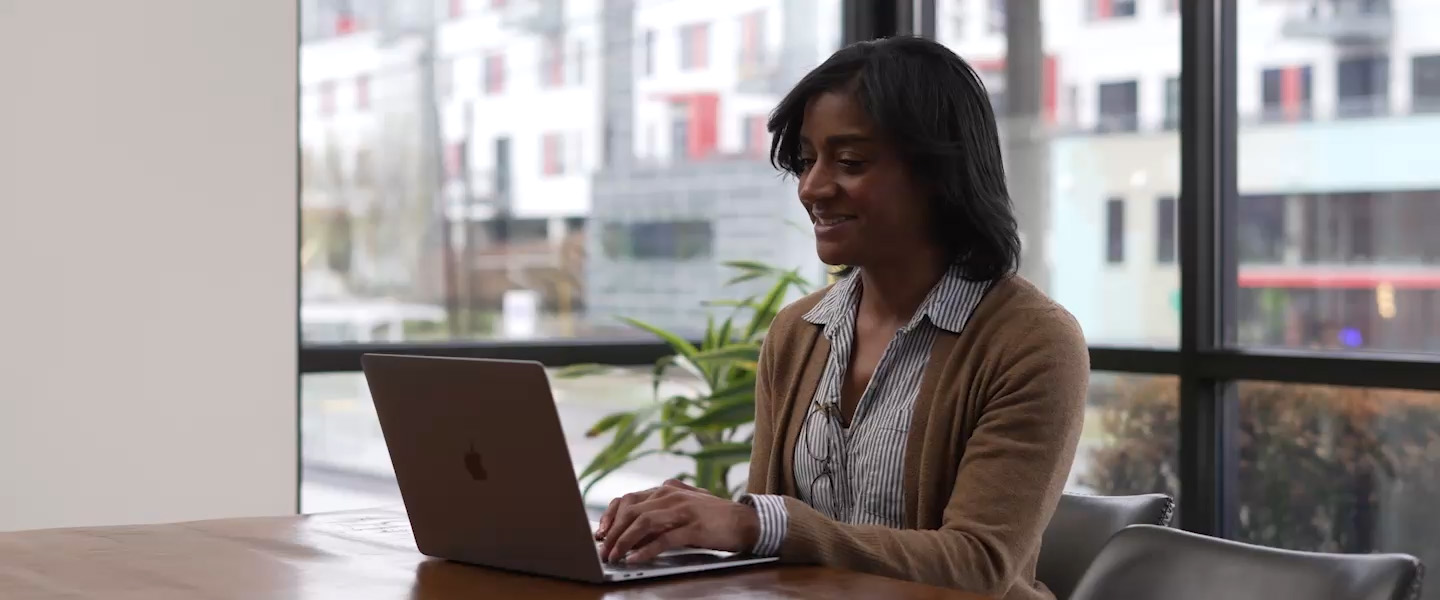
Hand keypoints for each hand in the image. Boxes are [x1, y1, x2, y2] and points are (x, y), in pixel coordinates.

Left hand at [595, 479, 759, 564]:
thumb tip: (632, 532)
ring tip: (614, 556)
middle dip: (613, 532)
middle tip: (604, 550)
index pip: (629, 499)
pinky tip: (635, 559)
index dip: (611, 516)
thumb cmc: (713, 518)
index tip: (601, 534)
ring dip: (624, 541)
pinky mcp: (694, 527)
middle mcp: (671, 495)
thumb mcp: (683, 507)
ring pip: (643, 522)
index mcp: (667, 489)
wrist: (746, 520)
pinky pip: (664, 538)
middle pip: (632, 511)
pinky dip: (646, 550)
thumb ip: (660, 513)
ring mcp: (683, 510)